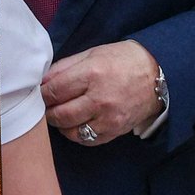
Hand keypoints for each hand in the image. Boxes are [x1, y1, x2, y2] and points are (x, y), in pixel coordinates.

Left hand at [42, 40, 161, 143]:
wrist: (157, 75)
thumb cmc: (122, 60)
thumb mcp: (92, 54)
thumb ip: (64, 68)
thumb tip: (41, 82)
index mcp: (92, 74)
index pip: (54, 91)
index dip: (41, 94)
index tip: (37, 94)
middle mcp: (99, 99)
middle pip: (59, 114)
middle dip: (48, 111)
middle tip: (46, 106)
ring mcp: (108, 118)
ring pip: (70, 131)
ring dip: (61, 125)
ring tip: (61, 114)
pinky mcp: (115, 131)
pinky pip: (87, 140)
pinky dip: (77, 134)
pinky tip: (77, 123)